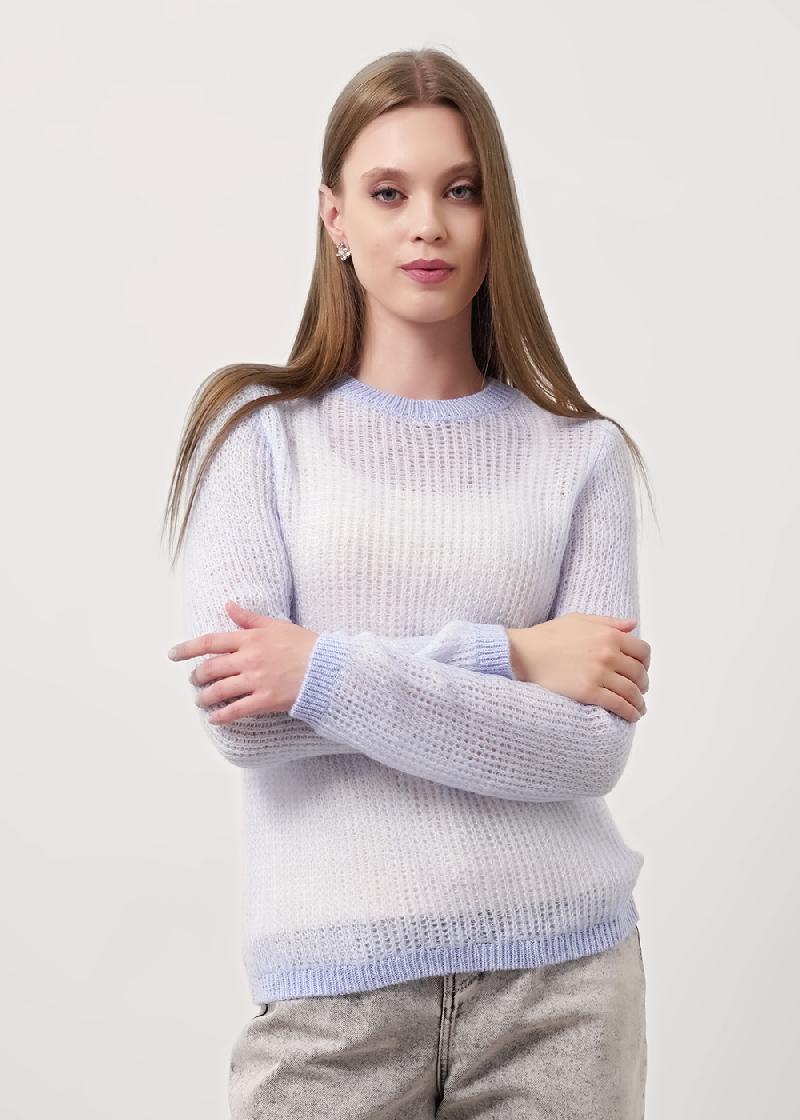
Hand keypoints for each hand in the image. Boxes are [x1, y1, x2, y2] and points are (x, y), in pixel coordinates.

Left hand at [167, 601, 318, 722]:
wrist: (327, 668)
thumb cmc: (304, 644)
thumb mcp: (276, 625)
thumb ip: (249, 618)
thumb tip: (228, 605)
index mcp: (250, 638)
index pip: (210, 642)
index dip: (187, 648)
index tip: (173, 654)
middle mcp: (249, 659)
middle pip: (211, 668)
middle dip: (197, 676)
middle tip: (194, 680)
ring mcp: (256, 681)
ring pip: (219, 690)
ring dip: (205, 697)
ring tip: (201, 700)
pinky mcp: (265, 700)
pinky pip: (236, 710)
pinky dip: (221, 716)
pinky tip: (215, 719)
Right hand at [506, 614, 649, 722]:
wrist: (524, 654)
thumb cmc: (548, 636)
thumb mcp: (578, 620)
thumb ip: (608, 622)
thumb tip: (632, 625)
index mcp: (608, 635)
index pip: (642, 651)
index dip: (645, 663)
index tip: (641, 670)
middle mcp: (608, 653)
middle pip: (639, 673)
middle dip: (642, 684)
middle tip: (639, 691)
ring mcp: (599, 673)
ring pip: (631, 692)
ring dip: (638, 702)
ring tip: (638, 709)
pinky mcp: (589, 692)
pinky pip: (618, 705)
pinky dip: (629, 712)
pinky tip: (631, 716)